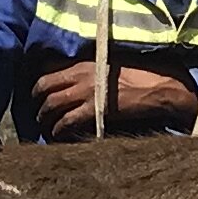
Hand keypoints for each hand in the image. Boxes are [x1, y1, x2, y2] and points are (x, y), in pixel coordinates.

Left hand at [26, 61, 197, 138]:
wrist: (160, 86)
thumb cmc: (140, 73)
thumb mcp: (110, 63)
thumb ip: (91, 69)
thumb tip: (77, 79)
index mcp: (84, 62)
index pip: (48, 71)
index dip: (38, 86)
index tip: (38, 95)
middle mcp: (81, 75)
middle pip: (44, 88)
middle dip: (37, 104)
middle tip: (38, 114)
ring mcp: (87, 93)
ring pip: (51, 106)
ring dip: (44, 119)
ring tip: (46, 128)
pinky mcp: (95, 110)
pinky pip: (67, 122)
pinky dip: (58, 130)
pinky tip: (58, 136)